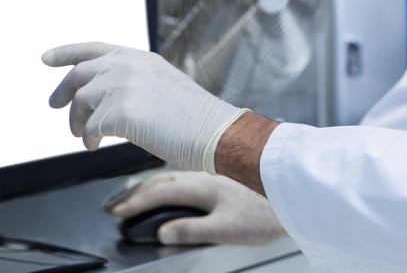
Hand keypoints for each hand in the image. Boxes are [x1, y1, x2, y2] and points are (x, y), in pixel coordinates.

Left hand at [39, 39, 247, 172]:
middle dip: (61, 91)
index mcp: (137, 57)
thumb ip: (130, 78)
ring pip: (80, 103)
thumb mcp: (160, 81)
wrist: (213, 130)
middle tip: (53, 105)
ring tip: (80, 135)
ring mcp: (122, 87)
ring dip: (75, 121)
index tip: (45, 58)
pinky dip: (88, 140)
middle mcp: (127, 66)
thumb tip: (99, 93)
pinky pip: (91, 129)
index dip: (64, 52)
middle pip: (78, 74)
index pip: (91, 47)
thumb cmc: (192, 115)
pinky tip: (94, 146)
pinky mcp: (120, 113)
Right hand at [104, 170, 288, 245]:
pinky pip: (181, 176)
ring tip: (128, 197)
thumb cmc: (267, 211)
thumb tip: (162, 233)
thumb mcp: (229, 229)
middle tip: (111, 205)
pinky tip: (164, 187)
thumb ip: (193, 230)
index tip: (114, 213)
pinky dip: (163, 183)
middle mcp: (203, 173)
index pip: (159, 192)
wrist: (294, 189)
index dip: (134, 203)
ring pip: (169, 176)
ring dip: (146, 186)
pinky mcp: (219, 175)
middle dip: (132, 193)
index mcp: (202, 184)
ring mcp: (210, 173)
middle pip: (158, 181)